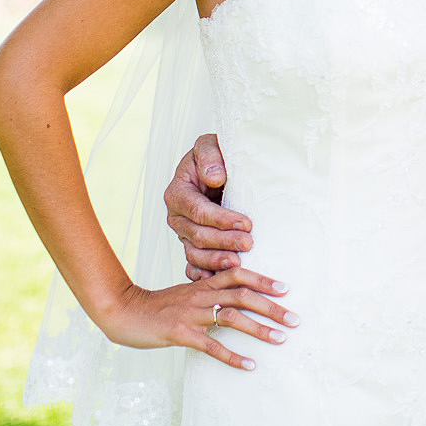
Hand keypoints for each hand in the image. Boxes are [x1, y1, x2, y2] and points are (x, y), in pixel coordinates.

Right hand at [98, 265, 298, 371]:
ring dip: (260, 329)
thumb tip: (230, 295)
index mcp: (203, 284)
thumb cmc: (157, 306)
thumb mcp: (184, 293)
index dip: (263, 279)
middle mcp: (201, 295)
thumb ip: (206, 292)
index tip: (285, 288)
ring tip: (281, 338)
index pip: (238, 274)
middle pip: (243, 295)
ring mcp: (191, 314)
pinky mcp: (181, 334)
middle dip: (272, 307)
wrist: (123, 311)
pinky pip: (211, 345)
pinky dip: (232, 355)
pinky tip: (249, 364)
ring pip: (232, 317)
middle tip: (295, 318)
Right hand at [167, 133, 253, 280]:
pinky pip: (193, 266)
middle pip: (197, 235)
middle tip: (248, 244)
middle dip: (223, 241)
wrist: (216, 167)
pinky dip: (203, 275)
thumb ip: (210, 157)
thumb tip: (215, 177)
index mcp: (177, 193)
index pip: (198, 211)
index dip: (222, 219)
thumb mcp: (209, 145)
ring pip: (195, 254)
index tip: (246, 222)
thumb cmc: (214, 155)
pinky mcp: (193, 245)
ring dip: (215, 262)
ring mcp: (184, 234)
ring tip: (237, 265)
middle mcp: (177, 217)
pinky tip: (219, 280)